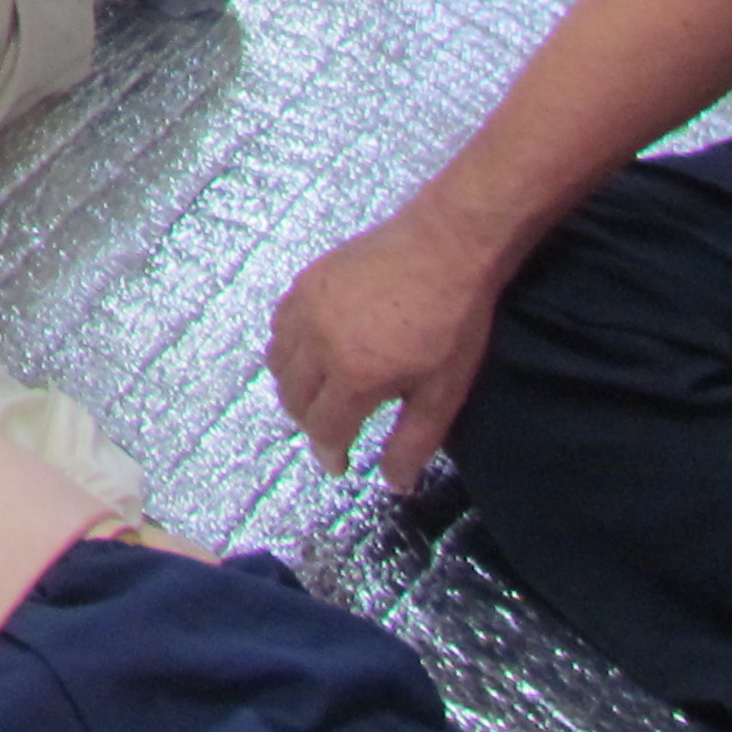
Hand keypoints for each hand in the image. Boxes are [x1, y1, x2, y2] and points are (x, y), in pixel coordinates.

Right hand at [268, 213, 501, 487]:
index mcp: (353, 375)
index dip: (329, 452)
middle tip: (332, 429)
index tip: (339, 464)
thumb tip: (393, 485)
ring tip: (320, 394)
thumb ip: (413, 442)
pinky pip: (279, 324)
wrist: (446, 246)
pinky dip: (287, 347)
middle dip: (309, 422)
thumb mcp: (442, 393)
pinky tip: (311, 349)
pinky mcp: (306, 280)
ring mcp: (305, 306)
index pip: (323, 428)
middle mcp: (317, 342)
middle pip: (293, 398)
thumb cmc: (453, 323)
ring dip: (293, 386)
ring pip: (277, 360)